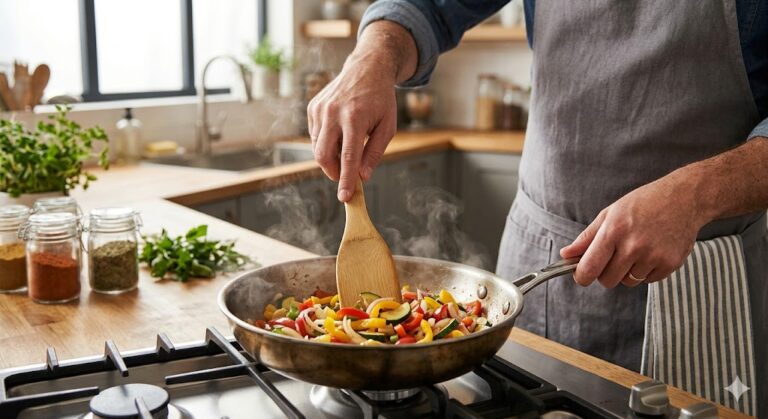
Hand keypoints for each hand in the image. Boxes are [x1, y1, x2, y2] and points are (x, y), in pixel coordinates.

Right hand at [307, 58, 396, 200]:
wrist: (367, 68)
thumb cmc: (380, 99)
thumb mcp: (387, 126)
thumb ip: (374, 152)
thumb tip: (363, 176)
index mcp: (354, 117)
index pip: (347, 157)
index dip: (345, 180)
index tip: (344, 197)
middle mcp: (333, 113)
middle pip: (323, 155)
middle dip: (333, 172)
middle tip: (345, 176)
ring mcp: (319, 109)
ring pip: (317, 147)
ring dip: (331, 156)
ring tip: (348, 144)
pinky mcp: (313, 107)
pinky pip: (315, 135)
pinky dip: (326, 142)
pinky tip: (340, 131)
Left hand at [560, 173, 707, 287]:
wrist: (685, 198)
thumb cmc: (643, 203)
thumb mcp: (610, 213)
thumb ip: (587, 238)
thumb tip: (566, 255)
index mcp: (614, 231)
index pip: (589, 268)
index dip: (581, 276)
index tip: (582, 275)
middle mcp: (633, 246)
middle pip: (607, 280)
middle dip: (605, 273)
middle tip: (613, 256)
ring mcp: (653, 256)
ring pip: (628, 282)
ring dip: (627, 272)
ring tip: (636, 249)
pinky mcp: (670, 264)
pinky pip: (648, 281)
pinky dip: (646, 271)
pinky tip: (652, 251)